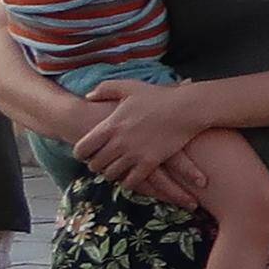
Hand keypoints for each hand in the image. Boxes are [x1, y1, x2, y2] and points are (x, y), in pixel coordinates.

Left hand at [72, 78, 209, 189]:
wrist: (187, 108)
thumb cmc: (159, 96)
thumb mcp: (129, 87)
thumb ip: (105, 89)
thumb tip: (87, 96)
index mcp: (110, 126)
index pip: (81, 149)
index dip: (82, 153)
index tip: (89, 152)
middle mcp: (118, 143)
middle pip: (95, 165)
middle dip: (97, 165)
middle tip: (104, 162)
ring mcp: (134, 154)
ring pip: (111, 175)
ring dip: (112, 173)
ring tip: (117, 169)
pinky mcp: (150, 162)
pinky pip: (131, 181)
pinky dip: (128, 182)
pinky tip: (131, 176)